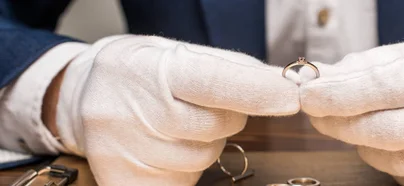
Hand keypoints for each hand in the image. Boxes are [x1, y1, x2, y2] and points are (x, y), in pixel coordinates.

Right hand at [54, 35, 299, 184]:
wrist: (87, 93)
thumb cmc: (147, 72)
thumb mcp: (182, 55)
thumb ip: (233, 71)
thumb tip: (283, 88)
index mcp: (152, 68)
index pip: (213, 81)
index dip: (255, 91)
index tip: (290, 98)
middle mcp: (131, 110)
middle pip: (214, 127)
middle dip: (226, 117)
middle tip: (203, 104)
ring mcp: (123, 150)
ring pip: (201, 158)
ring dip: (204, 143)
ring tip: (177, 124)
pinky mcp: (123, 181)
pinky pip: (181, 182)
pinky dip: (185, 167)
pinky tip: (166, 147)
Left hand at [299, 33, 403, 184]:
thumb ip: (369, 66)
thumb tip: (321, 80)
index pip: (387, 86)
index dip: (341, 96)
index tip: (309, 96)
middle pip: (387, 131)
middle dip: (341, 124)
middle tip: (319, 114)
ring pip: (394, 160)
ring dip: (366, 144)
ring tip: (369, 124)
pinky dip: (391, 164)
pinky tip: (396, 145)